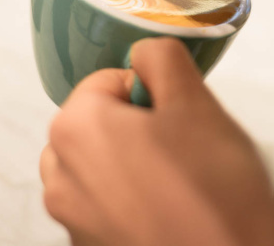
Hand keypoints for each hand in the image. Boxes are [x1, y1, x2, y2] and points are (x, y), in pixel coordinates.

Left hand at [40, 38, 273, 245]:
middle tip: (182, 146)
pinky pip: (105, 207)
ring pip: (100, 166)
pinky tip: (170, 213)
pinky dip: (131, 203)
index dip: (150, 92)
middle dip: (136, 127)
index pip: (107, 81)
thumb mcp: (195, 102)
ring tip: (177, 182)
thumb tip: (143, 53)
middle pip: (98, 123)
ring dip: (132, 164)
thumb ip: (161, 58)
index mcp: (76, 127)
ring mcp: (70, 220)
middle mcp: (59, 174)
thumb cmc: (214, 190)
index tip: (178, 116)